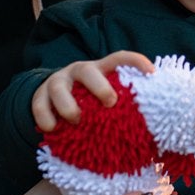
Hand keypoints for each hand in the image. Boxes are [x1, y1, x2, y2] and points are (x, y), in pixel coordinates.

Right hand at [31, 51, 154, 130]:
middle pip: (87, 70)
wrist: (51, 97)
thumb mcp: (105, 98)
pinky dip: (44, 116)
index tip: (152, 72)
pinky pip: (39, 104)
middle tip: (110, 102)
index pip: (119, 58)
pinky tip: (52, 129)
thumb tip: (156, 136)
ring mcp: (57, 82)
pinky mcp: (40, 96)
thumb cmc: (90, 101)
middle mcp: (78, 72)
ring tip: (75, 119)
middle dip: (99, 85)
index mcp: (100, 69)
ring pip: (59, 87)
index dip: (135, 62)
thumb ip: (123, 108)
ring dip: (68, 104)